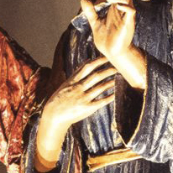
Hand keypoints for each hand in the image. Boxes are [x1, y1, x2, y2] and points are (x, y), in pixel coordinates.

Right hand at [32, 57, 114, 172]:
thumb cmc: (60, 99)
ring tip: (120, 77)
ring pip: (100, 87)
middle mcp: (78, 88)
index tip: (107, 57)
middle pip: (96, 76)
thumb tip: (88, 61)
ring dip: (111, 82)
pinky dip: (109, 97)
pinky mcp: (86, 108)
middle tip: (118, 66)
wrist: (53, 116)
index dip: (98, 61)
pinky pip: (100, 101)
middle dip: (108, 70)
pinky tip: (116, 93)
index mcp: (72, 81)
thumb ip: (78, 74)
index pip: (87, 68)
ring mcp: (82, 98)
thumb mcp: (66, 84)